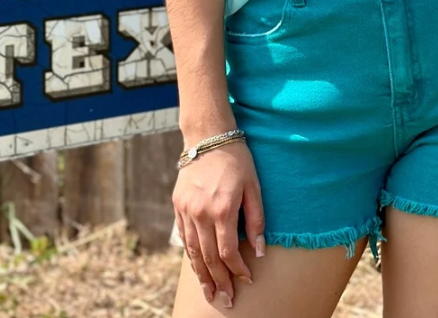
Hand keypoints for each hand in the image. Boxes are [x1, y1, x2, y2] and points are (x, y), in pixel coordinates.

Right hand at [173, 140, 265, 307]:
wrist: (208, 137)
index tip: (246, 281)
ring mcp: (186, 210)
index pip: (228, 252)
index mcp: (222, 209)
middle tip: (225, 300)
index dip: (237, 270)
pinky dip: (191, 254)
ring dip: (202, 275)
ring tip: (209, 292)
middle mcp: (201, 213)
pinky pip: (184, 237)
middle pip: (209, 257)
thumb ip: (256, 220)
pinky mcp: (178, 205)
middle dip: (218, 282)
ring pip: (193, 251)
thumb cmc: (237, 160)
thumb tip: (259, 251)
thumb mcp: (253, 187)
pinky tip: (198, 266)